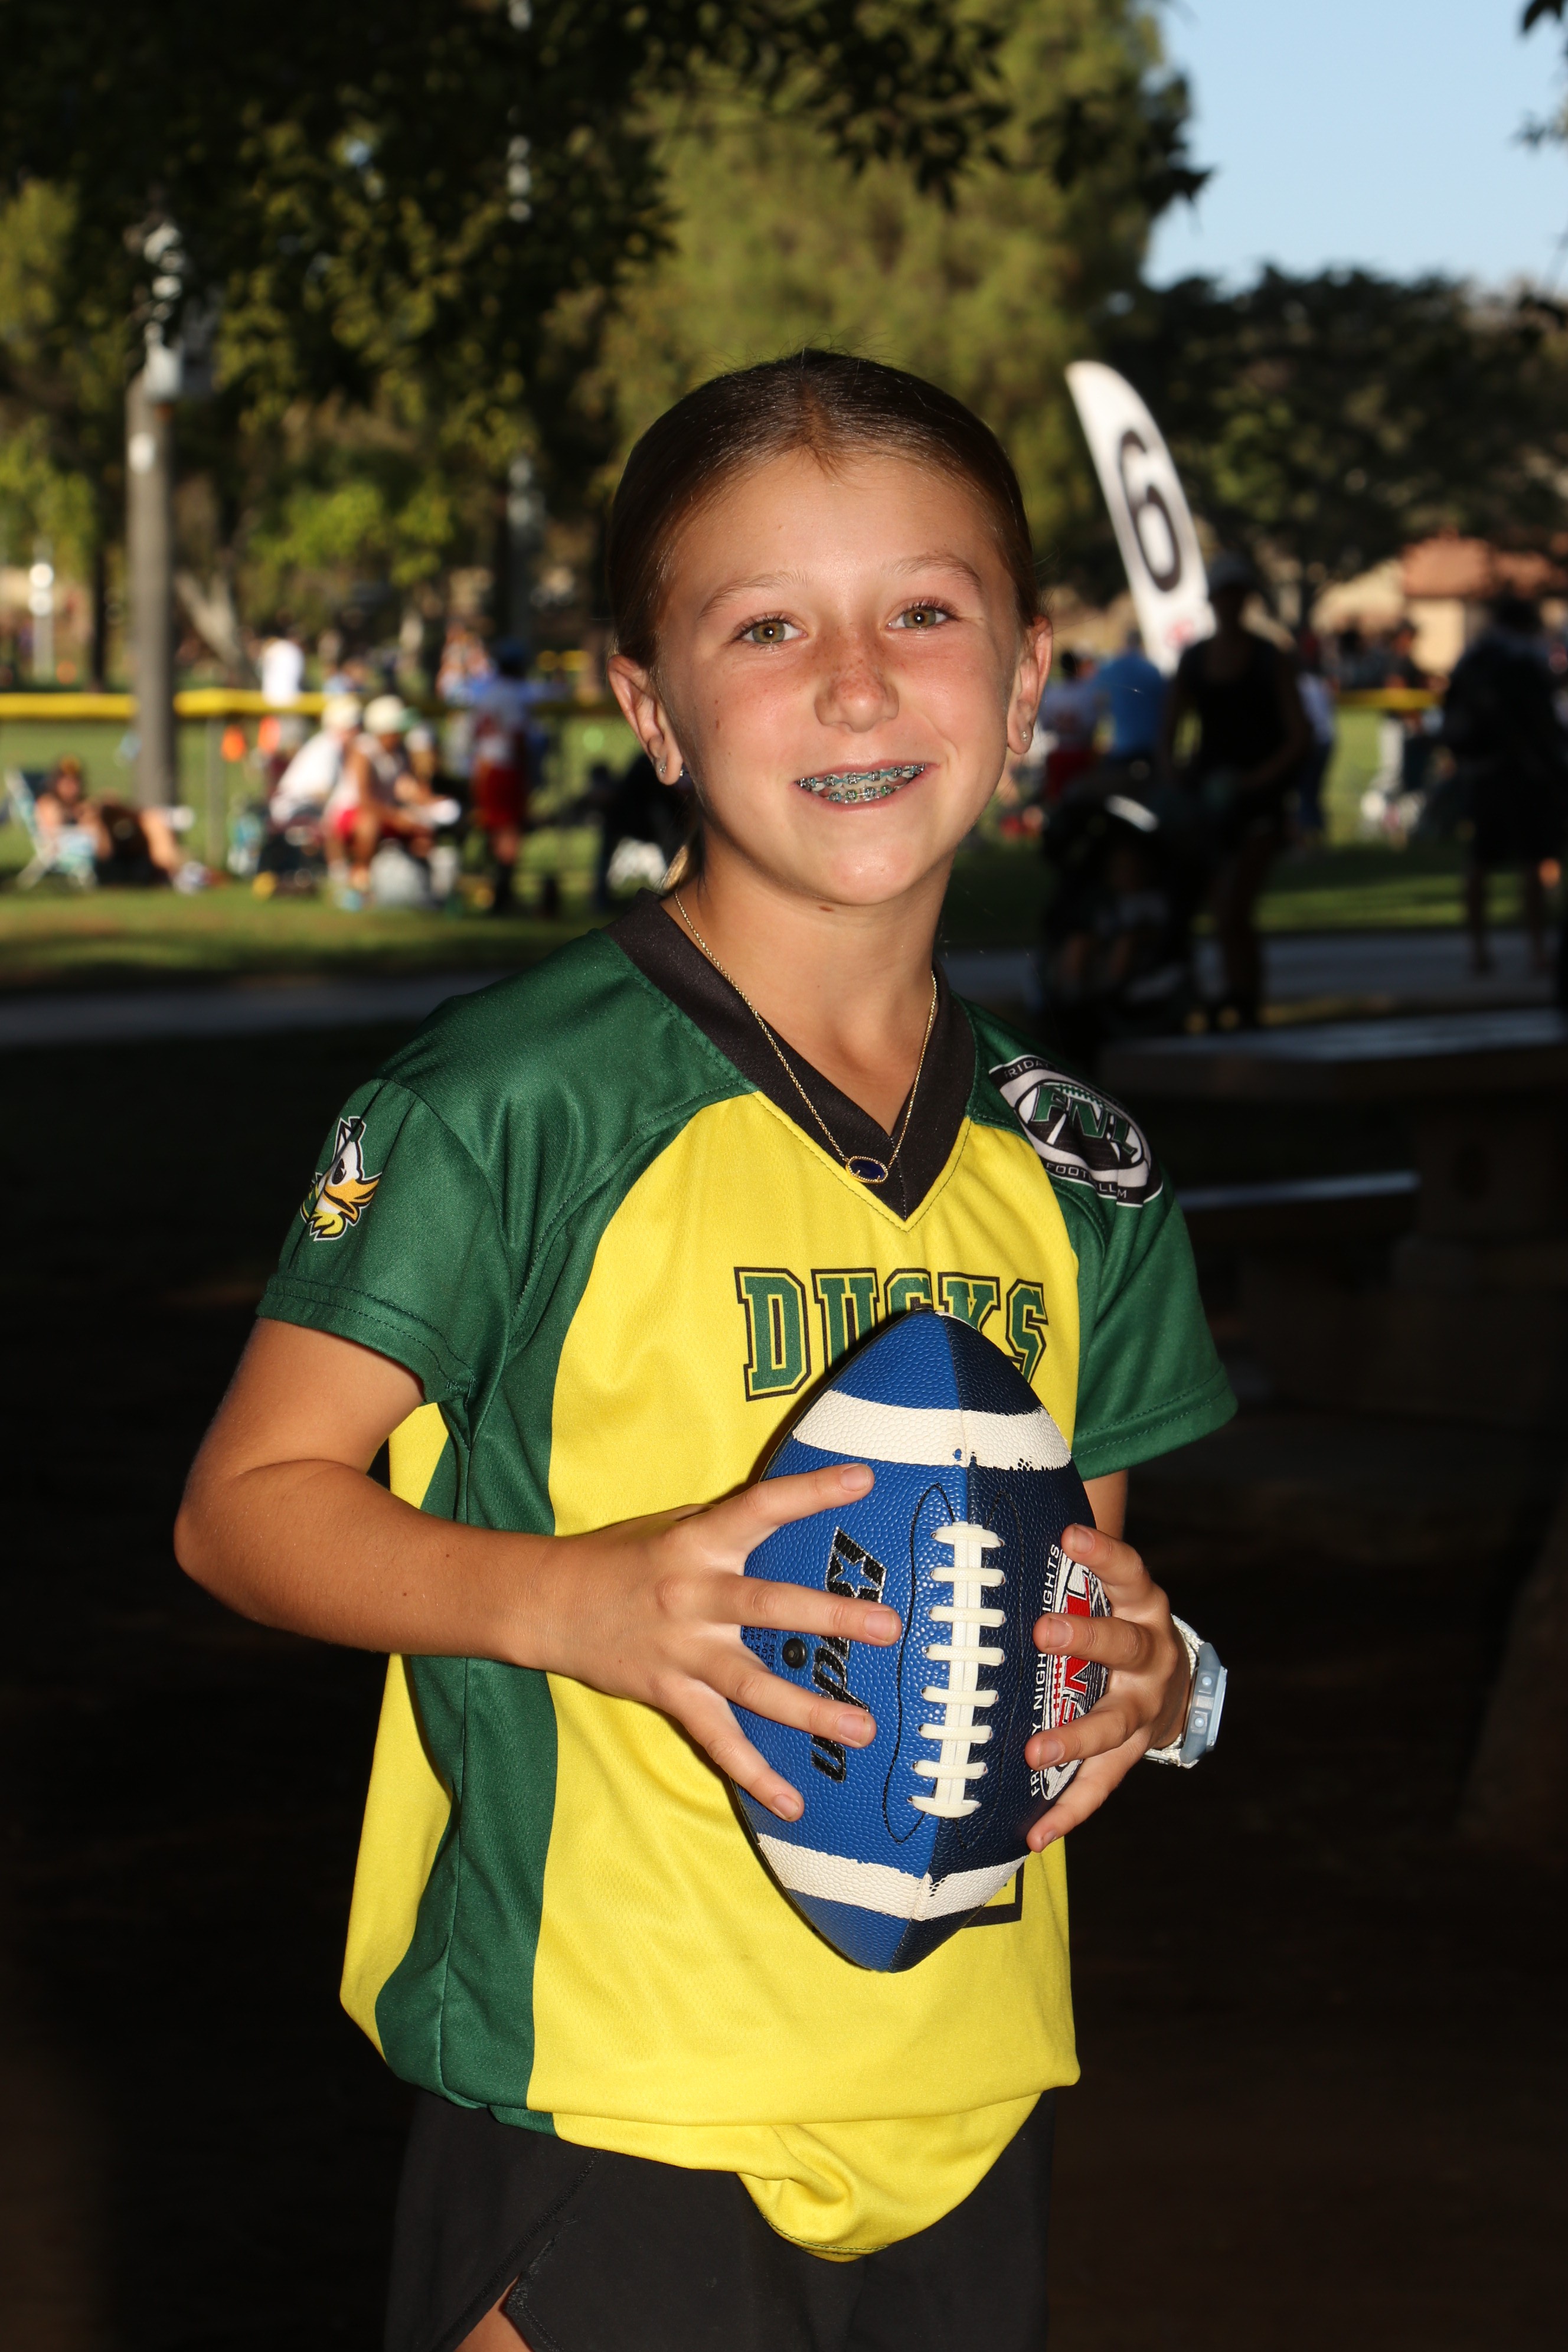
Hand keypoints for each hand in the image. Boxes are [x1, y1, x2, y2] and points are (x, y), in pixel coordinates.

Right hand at [536, 1462, 899, 1823]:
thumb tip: (789, 1515)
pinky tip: (793, 1802)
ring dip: (810, 1710)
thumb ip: (727, 1527)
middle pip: (768, 1606)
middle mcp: (692, 1595)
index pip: (761, 1507)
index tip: (862, 1479)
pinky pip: (717, 1740)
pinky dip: (754, 1775)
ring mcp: (681, 1650)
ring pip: (751, 1685)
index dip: (811, 1491)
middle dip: (829, 1618)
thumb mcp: (672, 1524)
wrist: (547, 1604)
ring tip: (862, 1729)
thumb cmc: (619, 1556)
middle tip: (887, 1627)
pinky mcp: (668, 1693)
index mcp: (697, 1541)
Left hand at [1022, 1522, 1190, 1848]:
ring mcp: (1145, 1709)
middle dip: (1085, 1638)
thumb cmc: (1117, 1623)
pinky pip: (1102, 1785)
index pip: (1128, 1572)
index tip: (1068, 1535)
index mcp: (1143, 1605)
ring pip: (1114, 1723)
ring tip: (1034, 1751)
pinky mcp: (1133, 1754)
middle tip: (1042, 1630)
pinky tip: (1034, 1833)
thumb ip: (1066, 1570)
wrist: (1176, 1684)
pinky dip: (1068, 1810)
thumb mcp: (1110, 1591)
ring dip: (1074, 1737)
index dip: (1102, 1553)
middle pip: (1122, 1645)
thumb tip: (993, 1535)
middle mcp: (1151, 1655)